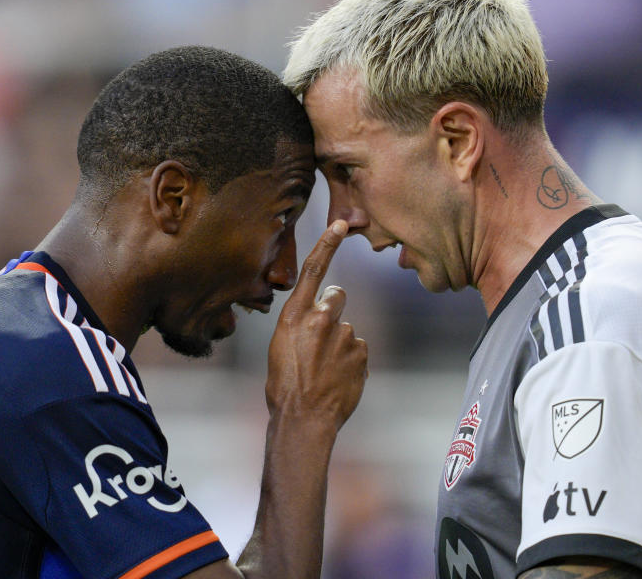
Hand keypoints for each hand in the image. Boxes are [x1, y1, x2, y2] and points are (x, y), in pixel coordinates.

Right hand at [267, 220, 367, 429]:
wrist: (303, 418)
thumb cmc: (284, 386)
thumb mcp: (281, 347)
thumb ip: (302, 326)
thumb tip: (319, 322)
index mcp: (295, 316)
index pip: (314, 270)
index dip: (328, 244)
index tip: (342, 223)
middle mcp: (321, 319)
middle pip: (338, 296)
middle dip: (334, 311)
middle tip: (322, 340)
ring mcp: (344, 335)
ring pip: (347, 330)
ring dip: (340, 345)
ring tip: (325, 370)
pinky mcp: (360, 353)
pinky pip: (358, 350)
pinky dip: (351, 362)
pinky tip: (337, 378)